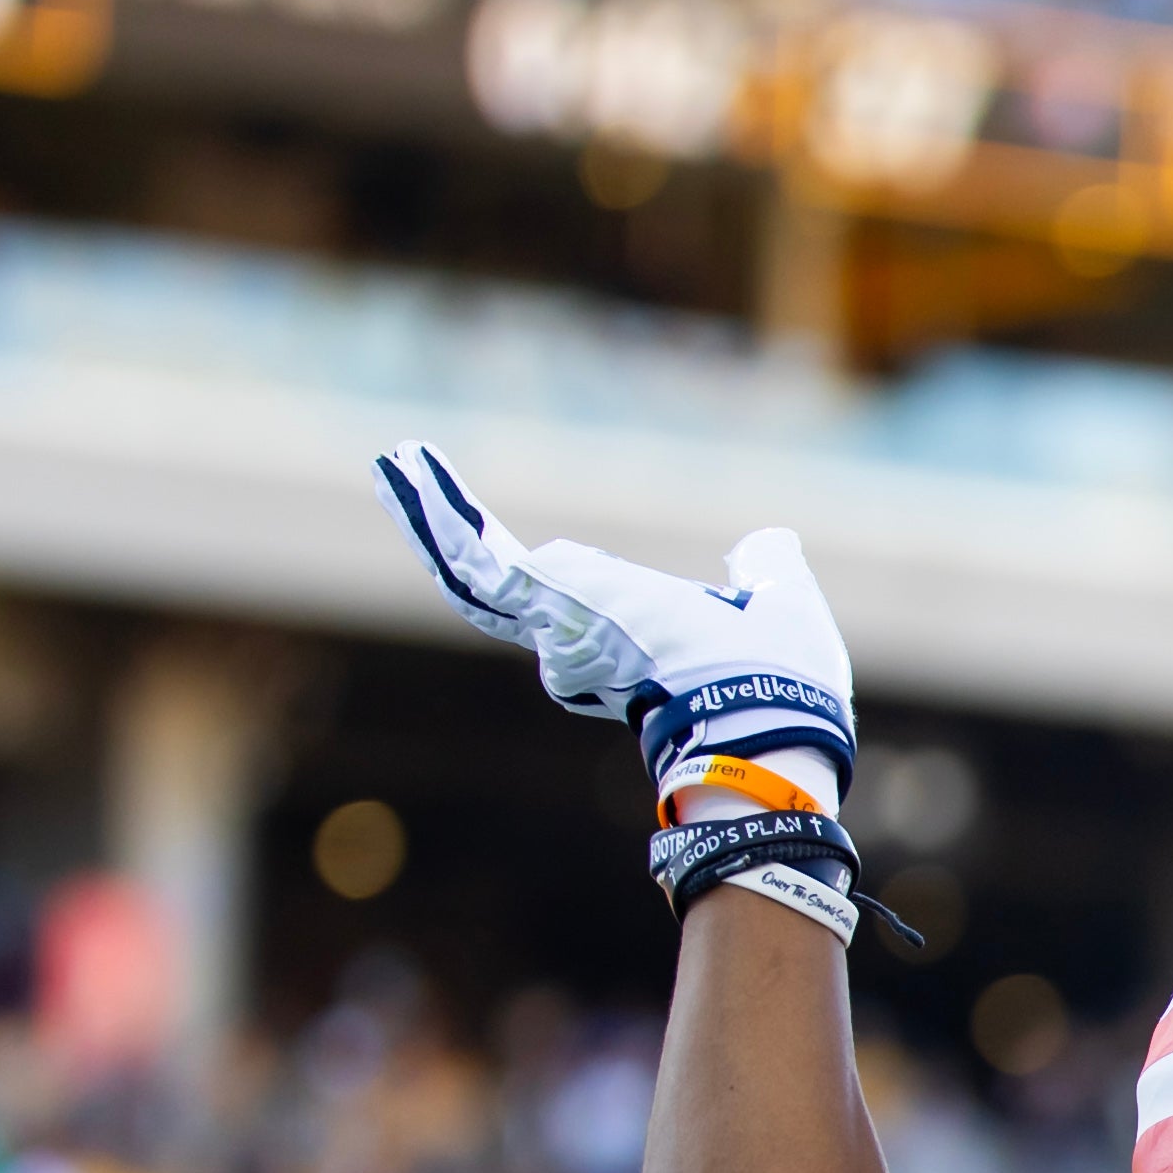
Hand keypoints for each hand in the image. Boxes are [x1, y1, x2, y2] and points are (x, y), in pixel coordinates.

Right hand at [372, 444, 858, 796]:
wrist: (762, 710)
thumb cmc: (779, 678)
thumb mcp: (780, 600)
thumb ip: (765, 570)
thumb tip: (765, 543)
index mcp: (634, 639)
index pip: (572, 604)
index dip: (544, 578)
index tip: (527, 558)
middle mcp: (584, 638)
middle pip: (498, 589)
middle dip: (452, 538)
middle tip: (410, 487)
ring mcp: (557, 623)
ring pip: (473, 569)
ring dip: (429, 513)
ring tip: (391, 462)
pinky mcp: (543, 600)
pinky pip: (478, 555)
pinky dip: (442, 511)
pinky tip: (405, 465)